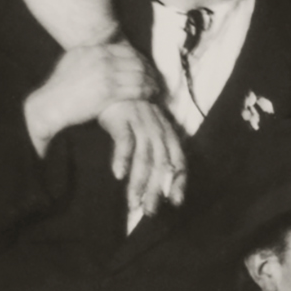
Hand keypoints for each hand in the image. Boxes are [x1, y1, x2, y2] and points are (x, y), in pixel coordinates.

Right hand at [22, 41, 152, 153]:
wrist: (50, 105)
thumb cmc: (61, 85)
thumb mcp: (75, 57)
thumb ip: (94, 45)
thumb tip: (112, 29)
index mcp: (94, 50)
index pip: (128, 51)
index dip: (141, 59)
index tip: (147, 67)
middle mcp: (101, 59)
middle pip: (137, 61)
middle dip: (150, 70)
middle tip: (156, 78)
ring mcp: (105, 74)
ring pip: (140, 75)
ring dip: (152, 82)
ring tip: (157, 88)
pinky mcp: (109, 92)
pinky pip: (137, 89)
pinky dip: (148, 92)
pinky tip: (151, 96)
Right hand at [101, 96, 188, 227]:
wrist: (111, 79)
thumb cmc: (127, 110)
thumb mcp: (144, 129)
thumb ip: (150, 151)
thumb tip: (154, 179)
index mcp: (166, 131)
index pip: (179, 160)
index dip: (179, 181)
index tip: (176, 202)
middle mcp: (157, 128)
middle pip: (161, 164)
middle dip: (157, 190)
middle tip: (150, 211)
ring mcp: (140, 121)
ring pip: (144, 157)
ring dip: (139, 182)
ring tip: (133, 202)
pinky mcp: (122, 115)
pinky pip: (125, 139)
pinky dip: (122, 157)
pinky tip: (118, 174)